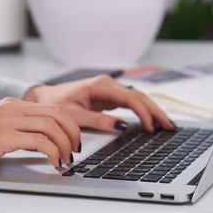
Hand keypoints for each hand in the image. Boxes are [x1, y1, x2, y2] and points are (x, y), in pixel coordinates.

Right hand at [0, 98, 80, 170]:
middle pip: (57, 113)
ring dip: (64, 144)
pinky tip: (53, 163)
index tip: (74, 140)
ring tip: (66, 160)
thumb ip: (20, 129)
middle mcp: (13, 108)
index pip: (53, 107)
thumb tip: (44, 143)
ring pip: (50, 126)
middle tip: (76, 150)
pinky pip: (38, 141)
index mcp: (14, 105)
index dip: (70, 123)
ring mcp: (8, 120)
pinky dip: (52, 152)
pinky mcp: (4, 136)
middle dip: (72, 132)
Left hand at [24, 75, 174, 133]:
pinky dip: (142, 112)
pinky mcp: (108, 98)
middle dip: (155, 111)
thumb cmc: (55, 104)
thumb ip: (97, 121)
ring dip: (152, 111)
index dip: (143, 112)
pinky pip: (130, 104)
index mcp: (102, 85)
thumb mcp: (74, 115)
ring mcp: (109, 91)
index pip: (130, 98)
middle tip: (169, 126)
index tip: (150, 127)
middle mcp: (108, 85)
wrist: (42, 100)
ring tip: (166, 125)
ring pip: (137, 99)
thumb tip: (121, 127)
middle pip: (139, 96)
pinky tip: (151, 122)